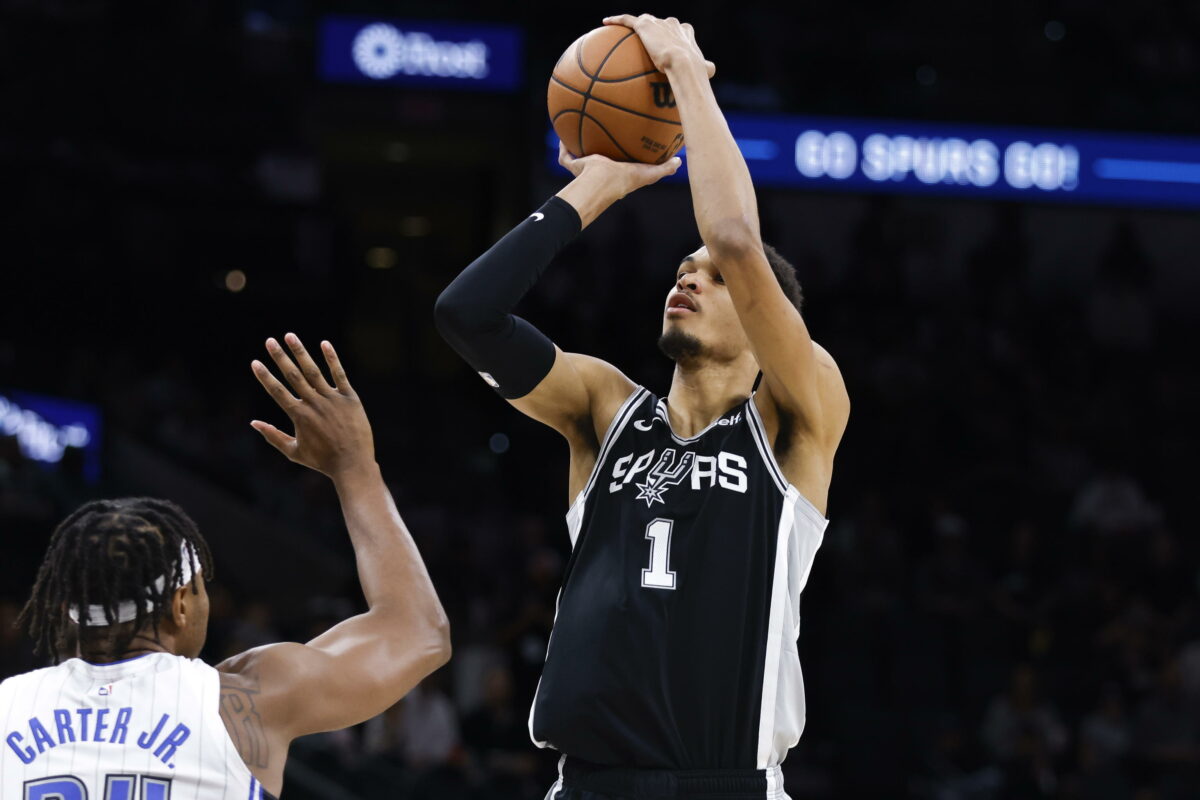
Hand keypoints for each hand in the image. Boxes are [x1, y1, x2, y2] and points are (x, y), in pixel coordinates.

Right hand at [250, 334, 374, 477]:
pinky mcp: (350, 398)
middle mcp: (314, 404)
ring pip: (313, 371)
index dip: (265, 376)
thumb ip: (273, 436)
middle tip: (269, 341)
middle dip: (279, 357)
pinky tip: (324, 344)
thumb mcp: (293, 451)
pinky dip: (332, 359)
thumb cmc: (322, 460)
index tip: (255, 362)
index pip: (277, 391)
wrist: (353, 464)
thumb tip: (253, 423)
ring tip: (290, 336)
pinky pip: (339, 374)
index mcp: (299, 416)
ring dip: (300, 352)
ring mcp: (332, 399)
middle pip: (293, 376)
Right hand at [558, 140, 680, 195]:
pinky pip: (565, 155)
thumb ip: (664, 168)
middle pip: (598, 157)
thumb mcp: (650, 173)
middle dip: (598, 147)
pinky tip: (562, 131)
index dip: (621, 153)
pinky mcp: (573, 166)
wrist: (602, 183)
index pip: (620, 161)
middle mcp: (600, 171)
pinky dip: (562, 145)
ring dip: (577, 145)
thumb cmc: (626, 179)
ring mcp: (585, 170)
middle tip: (599, 132)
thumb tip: (679, 161)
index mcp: (618, 172)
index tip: (623, 141)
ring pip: (578, 156)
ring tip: (575, 127)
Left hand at [602, 14, 714, 77]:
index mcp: (685, 31)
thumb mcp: (705, 70)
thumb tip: (711, 71)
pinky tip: (605, 22)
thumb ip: (706, 68)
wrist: (684, 65)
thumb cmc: (695, 72)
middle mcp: (672, 23)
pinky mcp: (644, 25)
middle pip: (660, 23)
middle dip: (654, 30)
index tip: (668, 43)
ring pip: (644, 20)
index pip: (677, 29)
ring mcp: (657, 22)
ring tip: (626, 32)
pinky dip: (616, 20)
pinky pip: (626, 20)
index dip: (672, 35)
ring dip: (637, 25)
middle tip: (648, 42)